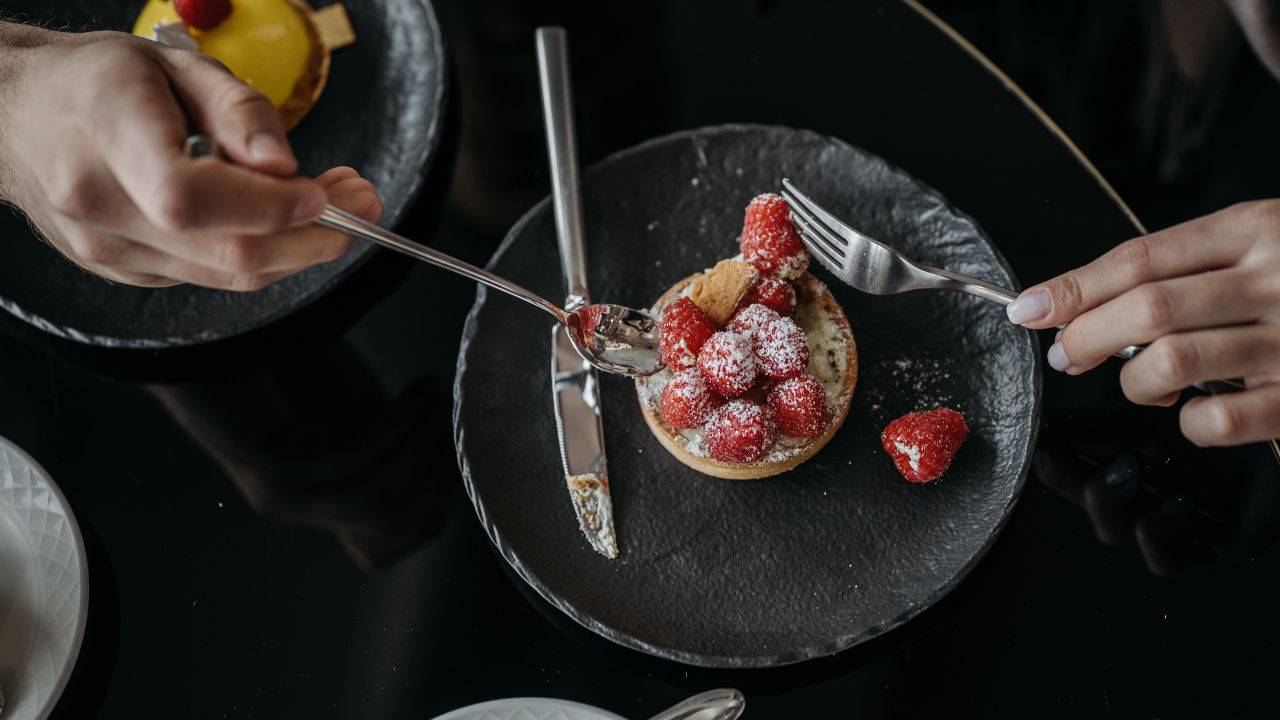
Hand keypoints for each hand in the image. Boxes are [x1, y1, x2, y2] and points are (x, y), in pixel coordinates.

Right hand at [0, 24, 380, 290]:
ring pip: (227, 276)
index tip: (324, 192)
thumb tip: (286, 167)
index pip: (191, 197)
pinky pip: (211, 274)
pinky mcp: (124, 272)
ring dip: (299, 248)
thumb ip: (237, 110)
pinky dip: (261, 253)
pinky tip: (281, 217)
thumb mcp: (172, 64)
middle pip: (224, 253)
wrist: (13, 115)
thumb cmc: (95, 81)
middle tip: (364, 202)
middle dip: (313, 237)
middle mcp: (97, 202)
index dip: (269, 208)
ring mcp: (107, 249)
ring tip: (338, 204)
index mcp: (105, 133)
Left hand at [1005, 200, 1279, 446]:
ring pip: (1172, 363)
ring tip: (1141, 383)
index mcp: (1256, 228)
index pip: (1140, 258)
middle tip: (1069, 355)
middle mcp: (1275, 278)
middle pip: (1146, 310)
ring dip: (1133, 383)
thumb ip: (1188, 265)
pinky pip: (1220, 420)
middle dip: (1086, 337)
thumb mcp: (1262, 240)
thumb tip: (1082, 303)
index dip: (1072, 288)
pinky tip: (1193, 412)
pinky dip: (1188, 422)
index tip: (1028, 309)